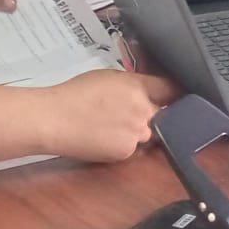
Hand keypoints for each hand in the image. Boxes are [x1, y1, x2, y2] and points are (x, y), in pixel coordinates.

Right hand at [42, 69, 180, 161]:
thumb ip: (133, 83)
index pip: (170, 89)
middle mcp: (143, 110)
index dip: (172, 92)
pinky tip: (104, 138)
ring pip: (147, 133)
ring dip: (136, 131)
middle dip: (151, 114)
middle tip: (128, 113)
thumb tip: (148, 89)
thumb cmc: (74, 94)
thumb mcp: (107, 77)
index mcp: (138, 87)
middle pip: (162, 114)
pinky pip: (132, 148)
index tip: (174, 96)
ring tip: (111, 126)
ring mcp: (136, 133)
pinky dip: (123, 144)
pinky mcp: (125, 151)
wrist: (53, 119)